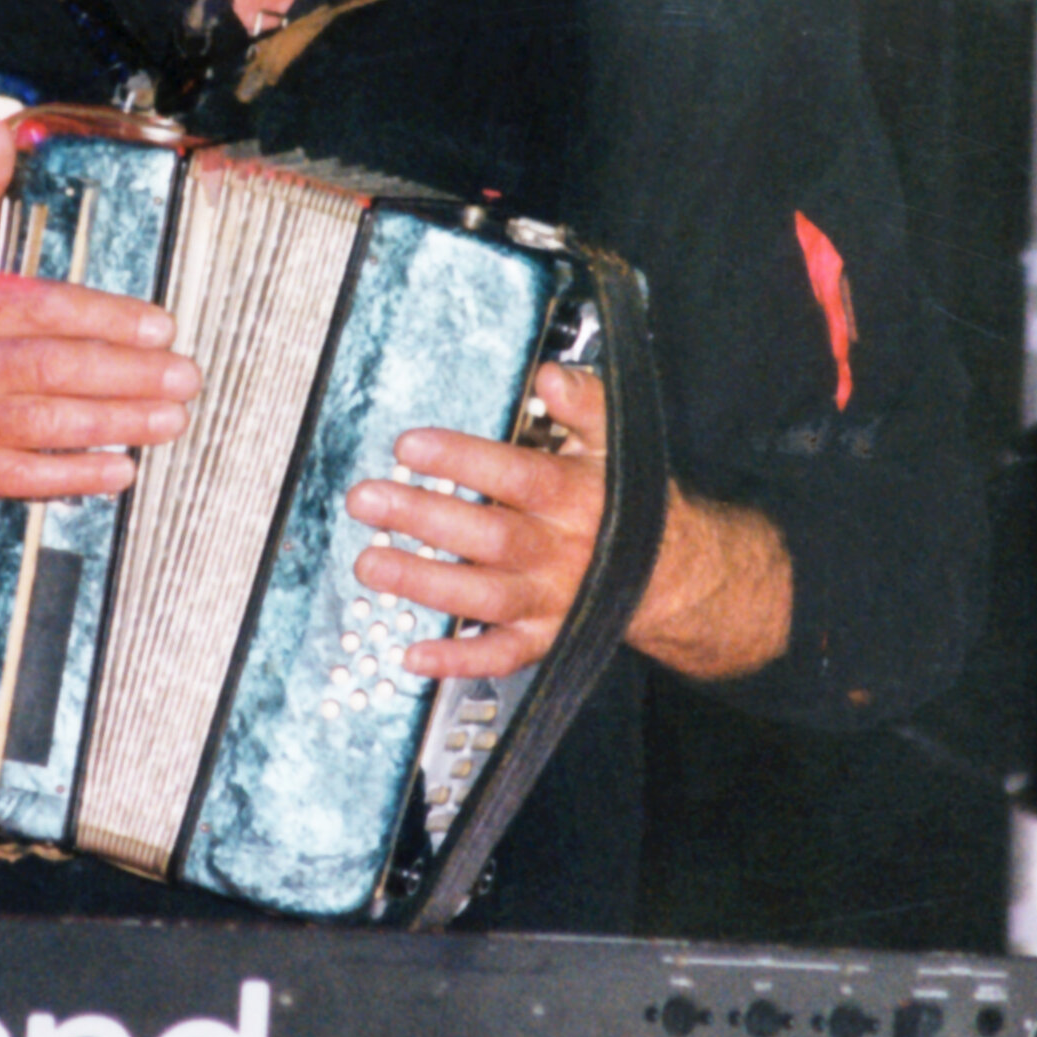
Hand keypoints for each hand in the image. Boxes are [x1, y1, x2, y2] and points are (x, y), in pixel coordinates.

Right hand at [0, 120, 198, 503]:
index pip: (40, 307)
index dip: (106, 316)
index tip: (161, 325)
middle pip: (49, 366)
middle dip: (126, 373)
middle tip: (184, 375)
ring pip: (42, 421)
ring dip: (114, 422)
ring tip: (169, 419)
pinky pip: (19, 474)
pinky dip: (73, 475)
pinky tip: (120, 468)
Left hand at [345, 361, 791, 684]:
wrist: (668, 571)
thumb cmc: (624, 499)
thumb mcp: (612, 441)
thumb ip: (584, 403)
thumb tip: (552, 376)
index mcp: (572, 498)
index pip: (515, 475)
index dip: (462, 460)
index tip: (410, 445)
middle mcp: (559, 552)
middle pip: (487, 537)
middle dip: (423, 518)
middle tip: (368, 500)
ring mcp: (549, 601)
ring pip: (483, 597)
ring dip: (425, 584)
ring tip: (370, 565)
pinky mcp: (541, 639)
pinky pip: (499, 657)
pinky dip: (457, 660)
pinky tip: (415, 654)